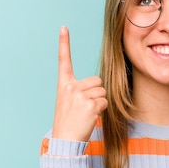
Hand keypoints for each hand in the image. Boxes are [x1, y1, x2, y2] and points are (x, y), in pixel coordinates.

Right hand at [52, 26, 107, 140]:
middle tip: (85, 107)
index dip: (64, 43)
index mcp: (64, 85)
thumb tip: (99, 86)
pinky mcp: (90, 105)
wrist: (65, 140)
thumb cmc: (69, 122)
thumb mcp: (68, 102)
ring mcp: (80, 95)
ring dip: (100, 102)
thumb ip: (80, 90)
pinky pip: (105, 102)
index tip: (63, 27)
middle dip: (97, 93)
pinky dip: (102, 110)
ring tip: (87, 113)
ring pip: (103, 91)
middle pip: (97, 80)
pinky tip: (90, 117)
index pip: (64, 60)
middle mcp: (70, 87)